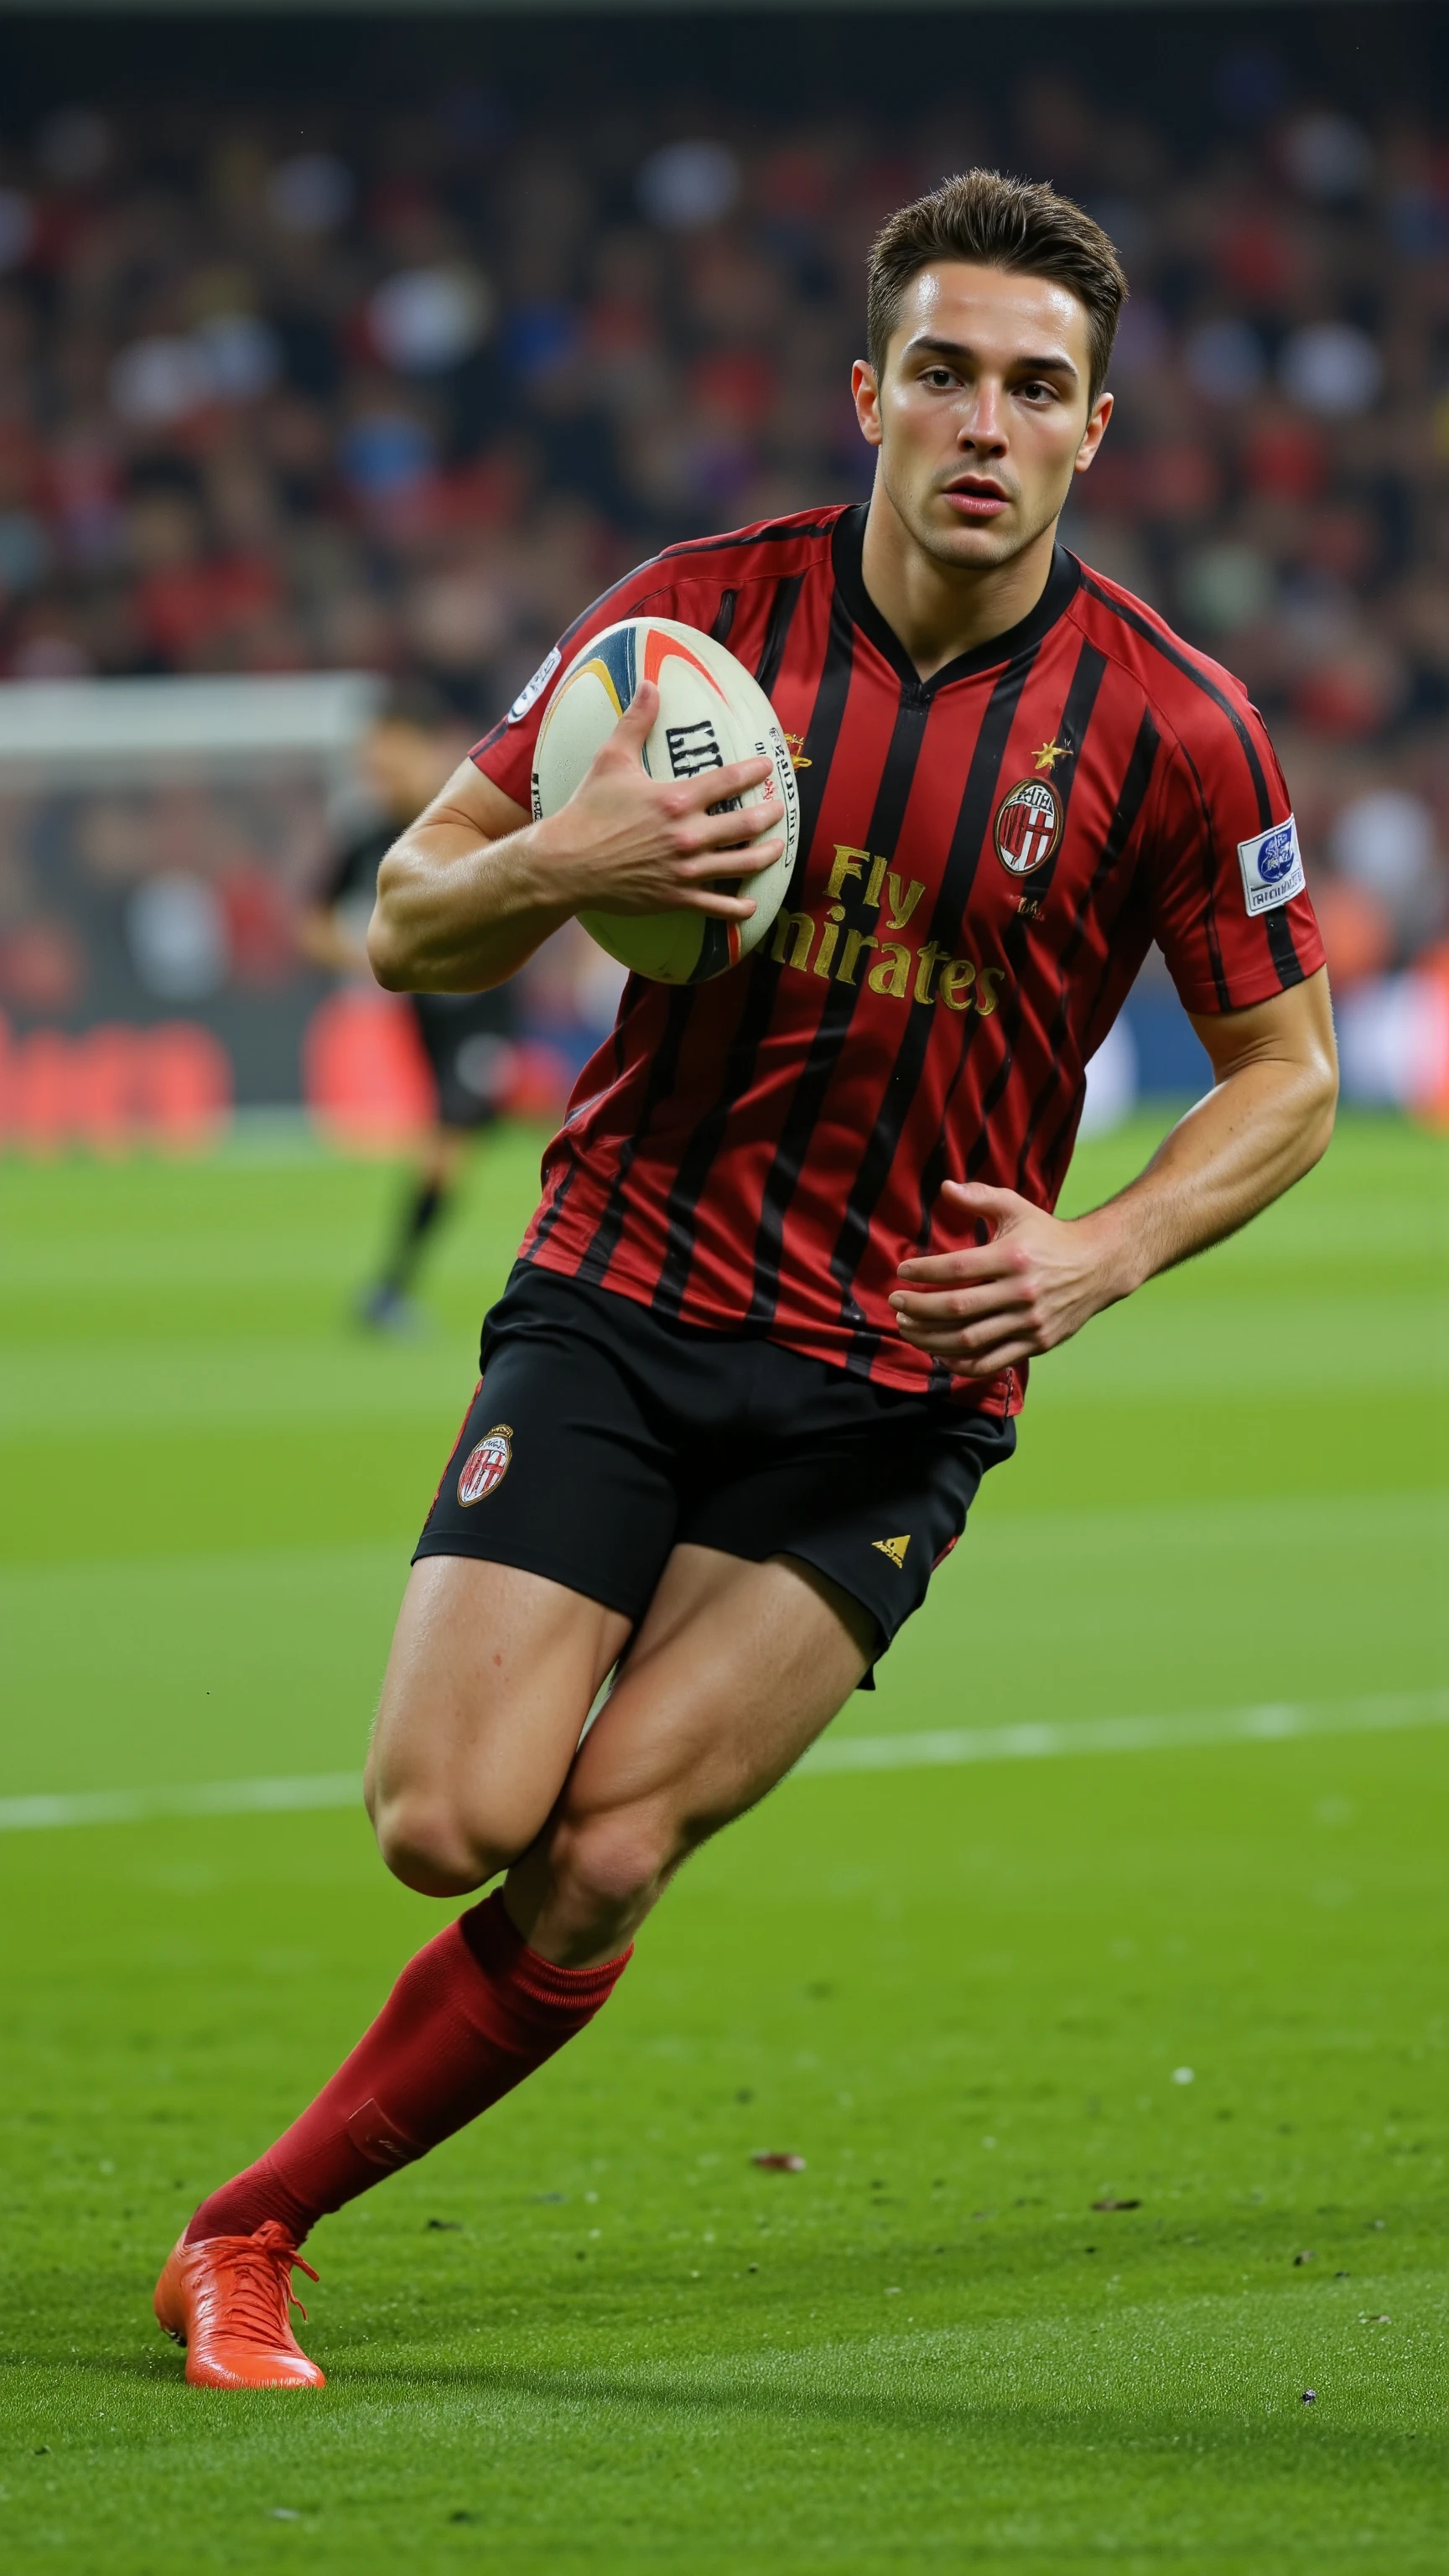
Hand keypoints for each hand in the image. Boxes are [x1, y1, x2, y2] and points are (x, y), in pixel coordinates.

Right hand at [536, 680, 784, 920]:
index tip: (768, 767)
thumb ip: (636, 722)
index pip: (729, 781)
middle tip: (779, 811)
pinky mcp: (675, 897)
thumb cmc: (588, 810)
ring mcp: (685, 869)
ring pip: (740, 865)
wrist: (567, 863)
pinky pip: (716, 906)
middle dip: (768, 816)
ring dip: (765, 856)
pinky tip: (751, 905)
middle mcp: (688, 835)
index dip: (754, 772)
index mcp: (677, 799)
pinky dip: (738, 908)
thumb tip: (649, 684)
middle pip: (745, 825)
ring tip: (776, 849)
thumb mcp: (611, 760)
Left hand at [889, 1180, 1122, 1378]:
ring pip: (968, 1339)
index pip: (957, 1268)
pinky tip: (938, 1353)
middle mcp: (1022, 1292)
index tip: (902, 1272)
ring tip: (907, 1328)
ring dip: (929, 1338)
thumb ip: (980, 1198)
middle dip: (918, 1308)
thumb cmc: (1048, 1235)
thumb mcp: (1018, 1208)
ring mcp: (1029, 1322)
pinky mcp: (1037, 1343)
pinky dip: (960, 1363)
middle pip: (956, 1308)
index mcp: (1013, 1257)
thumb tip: (944, 1188)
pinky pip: (990, 1362)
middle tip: (895, 1304)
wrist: (1099, 1266)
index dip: (923, 1271)